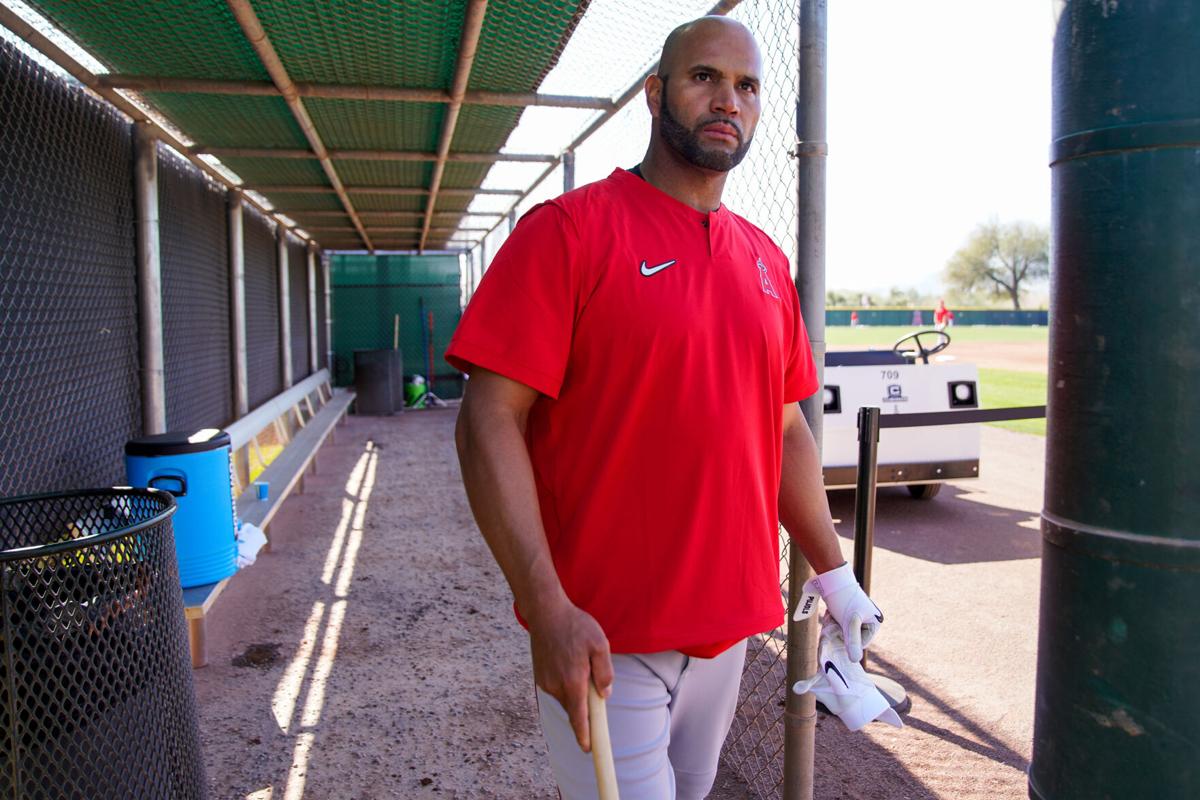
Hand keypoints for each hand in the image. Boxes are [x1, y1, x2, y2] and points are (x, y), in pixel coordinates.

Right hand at [527, 599, 612, 752]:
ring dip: (575, 691)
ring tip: (578, 662)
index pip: (579, 718)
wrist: (546, 612)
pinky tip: (568, 661)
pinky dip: (565, 684)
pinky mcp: (539, 676)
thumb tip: (605, 694)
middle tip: (591, 681)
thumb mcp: (600, 644)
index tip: (588, 749)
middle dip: (584, 706)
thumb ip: (605, 672)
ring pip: (565, 698)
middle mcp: (556, 686)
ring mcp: (545, 682)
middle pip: (573, 709)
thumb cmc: (576, 626)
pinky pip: (556, 689)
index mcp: (573, 681)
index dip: (584, 736)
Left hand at [793, 562, 882, 661]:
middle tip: (833, 621)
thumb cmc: (843, 599)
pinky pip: (839, 625)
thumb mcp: (849, 622)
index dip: (847, 640)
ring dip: (834, 626)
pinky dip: (832, 621)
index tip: (838, 629)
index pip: (860, 644)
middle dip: (840, 632)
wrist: (831, 578)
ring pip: (843, 632)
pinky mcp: (847, 613)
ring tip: (832, 615)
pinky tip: (830, 613)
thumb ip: (853, 641)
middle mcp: (868, 620)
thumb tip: (855, 661)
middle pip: (851, 638)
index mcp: (874, 623)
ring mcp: (857, 616)